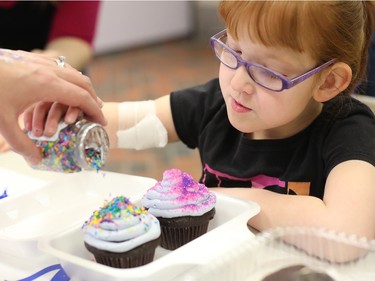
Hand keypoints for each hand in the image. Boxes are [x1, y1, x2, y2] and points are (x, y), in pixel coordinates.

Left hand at [0, 49, 105, 163]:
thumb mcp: (2, 123)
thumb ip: (21, 144)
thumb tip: (35, 159)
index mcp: (46, 84)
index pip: (81, 97)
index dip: (94, 110)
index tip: (101, 121)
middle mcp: (48, 69)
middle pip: (82, 82)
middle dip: (93, 98)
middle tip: (95, 112)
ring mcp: (39, 60)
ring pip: (71, 71)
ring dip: (81, 86)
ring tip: (82, 101)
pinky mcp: (30, 57)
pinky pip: (58, 66)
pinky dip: (67, 78)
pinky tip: (61, 86)